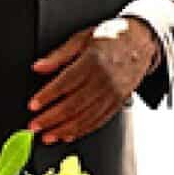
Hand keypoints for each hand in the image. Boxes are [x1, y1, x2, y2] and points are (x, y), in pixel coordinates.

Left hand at [28, 17, 159, 143]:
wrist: (140, 41)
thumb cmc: (110, 38)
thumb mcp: (81, 38)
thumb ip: (58, 55)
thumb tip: (38, 67)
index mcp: (93, 61)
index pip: (66, 83)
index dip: (47, 96)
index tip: (32, 106)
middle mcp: (104, 80)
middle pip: (74, 104)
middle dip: (51, 119)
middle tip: (34, 126)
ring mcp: (113, 94)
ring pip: (86, 117)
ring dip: (64, 130)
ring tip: (47, 137)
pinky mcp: (118, 103)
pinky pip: (99, 120)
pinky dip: (82, 130)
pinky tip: (67, 135)